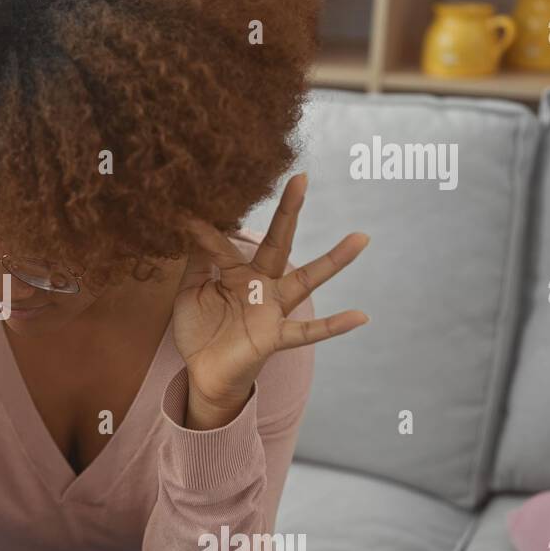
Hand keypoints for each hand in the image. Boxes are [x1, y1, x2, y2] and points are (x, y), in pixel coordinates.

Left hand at [172, 173, 369, 427]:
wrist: (203, 373)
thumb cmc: (200, 331)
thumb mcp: (191, 293)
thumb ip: (196, 263)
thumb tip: (191, 225)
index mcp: (237, 272)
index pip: (223, 243)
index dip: (205, 230)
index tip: (187, 208)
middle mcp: (261, 284)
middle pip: (278, 242)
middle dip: (289, 211)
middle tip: (300, 177)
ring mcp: (272, 309)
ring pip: (306, 280)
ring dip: (334, 261)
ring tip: (361, 237)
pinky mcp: (275, 336)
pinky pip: (308, 331)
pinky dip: (334, 326)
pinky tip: (361, 316)